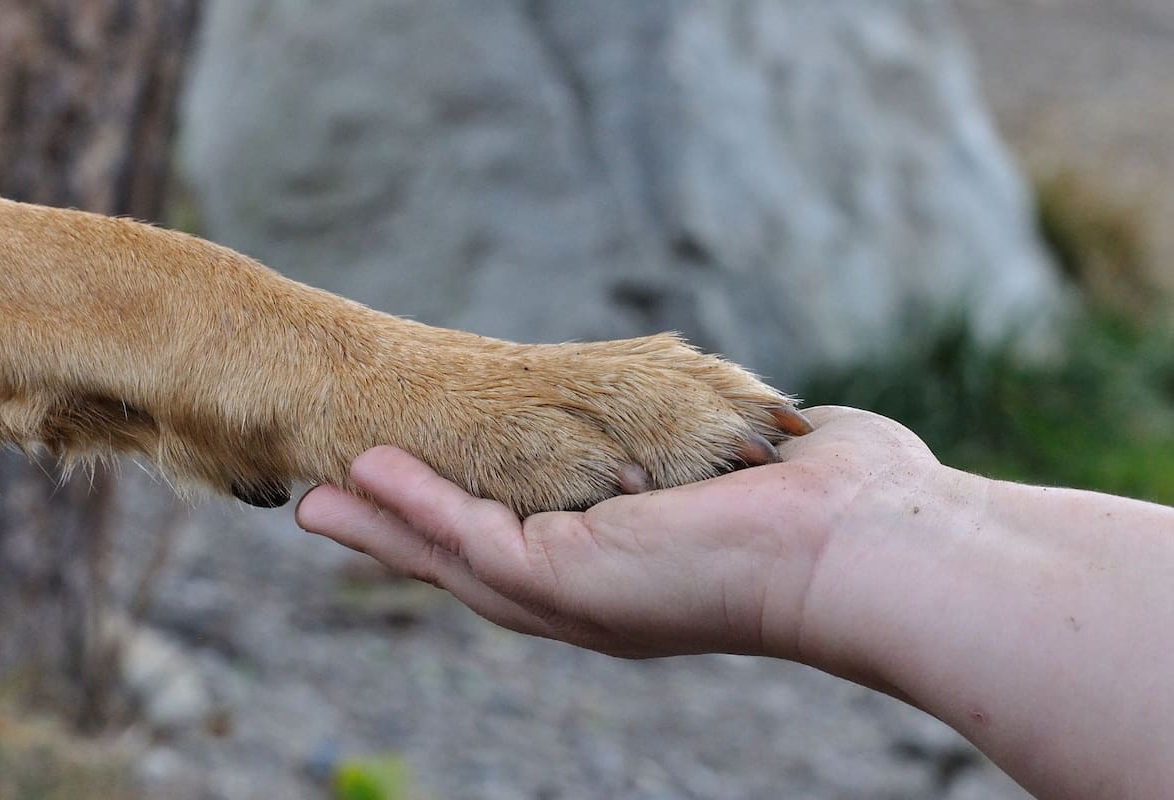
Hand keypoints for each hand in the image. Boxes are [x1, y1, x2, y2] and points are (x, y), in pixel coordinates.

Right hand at [295, 406, 942, 661]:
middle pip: (474, 564)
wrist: (869, 544)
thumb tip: (766, 429)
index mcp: (634, 570)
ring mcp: (576, 594)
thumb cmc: (837, 503)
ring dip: (385, 525)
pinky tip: (363, 478)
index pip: (533, 542)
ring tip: (320, 497)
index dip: (470, 518)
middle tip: (330, 508)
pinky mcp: (567, 578)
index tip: (422, 489)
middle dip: (402, 534)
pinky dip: (413, 508)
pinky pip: (468, 538)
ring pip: (453, 559)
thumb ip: (729, 449)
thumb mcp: (754, 464)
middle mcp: (596, 594)